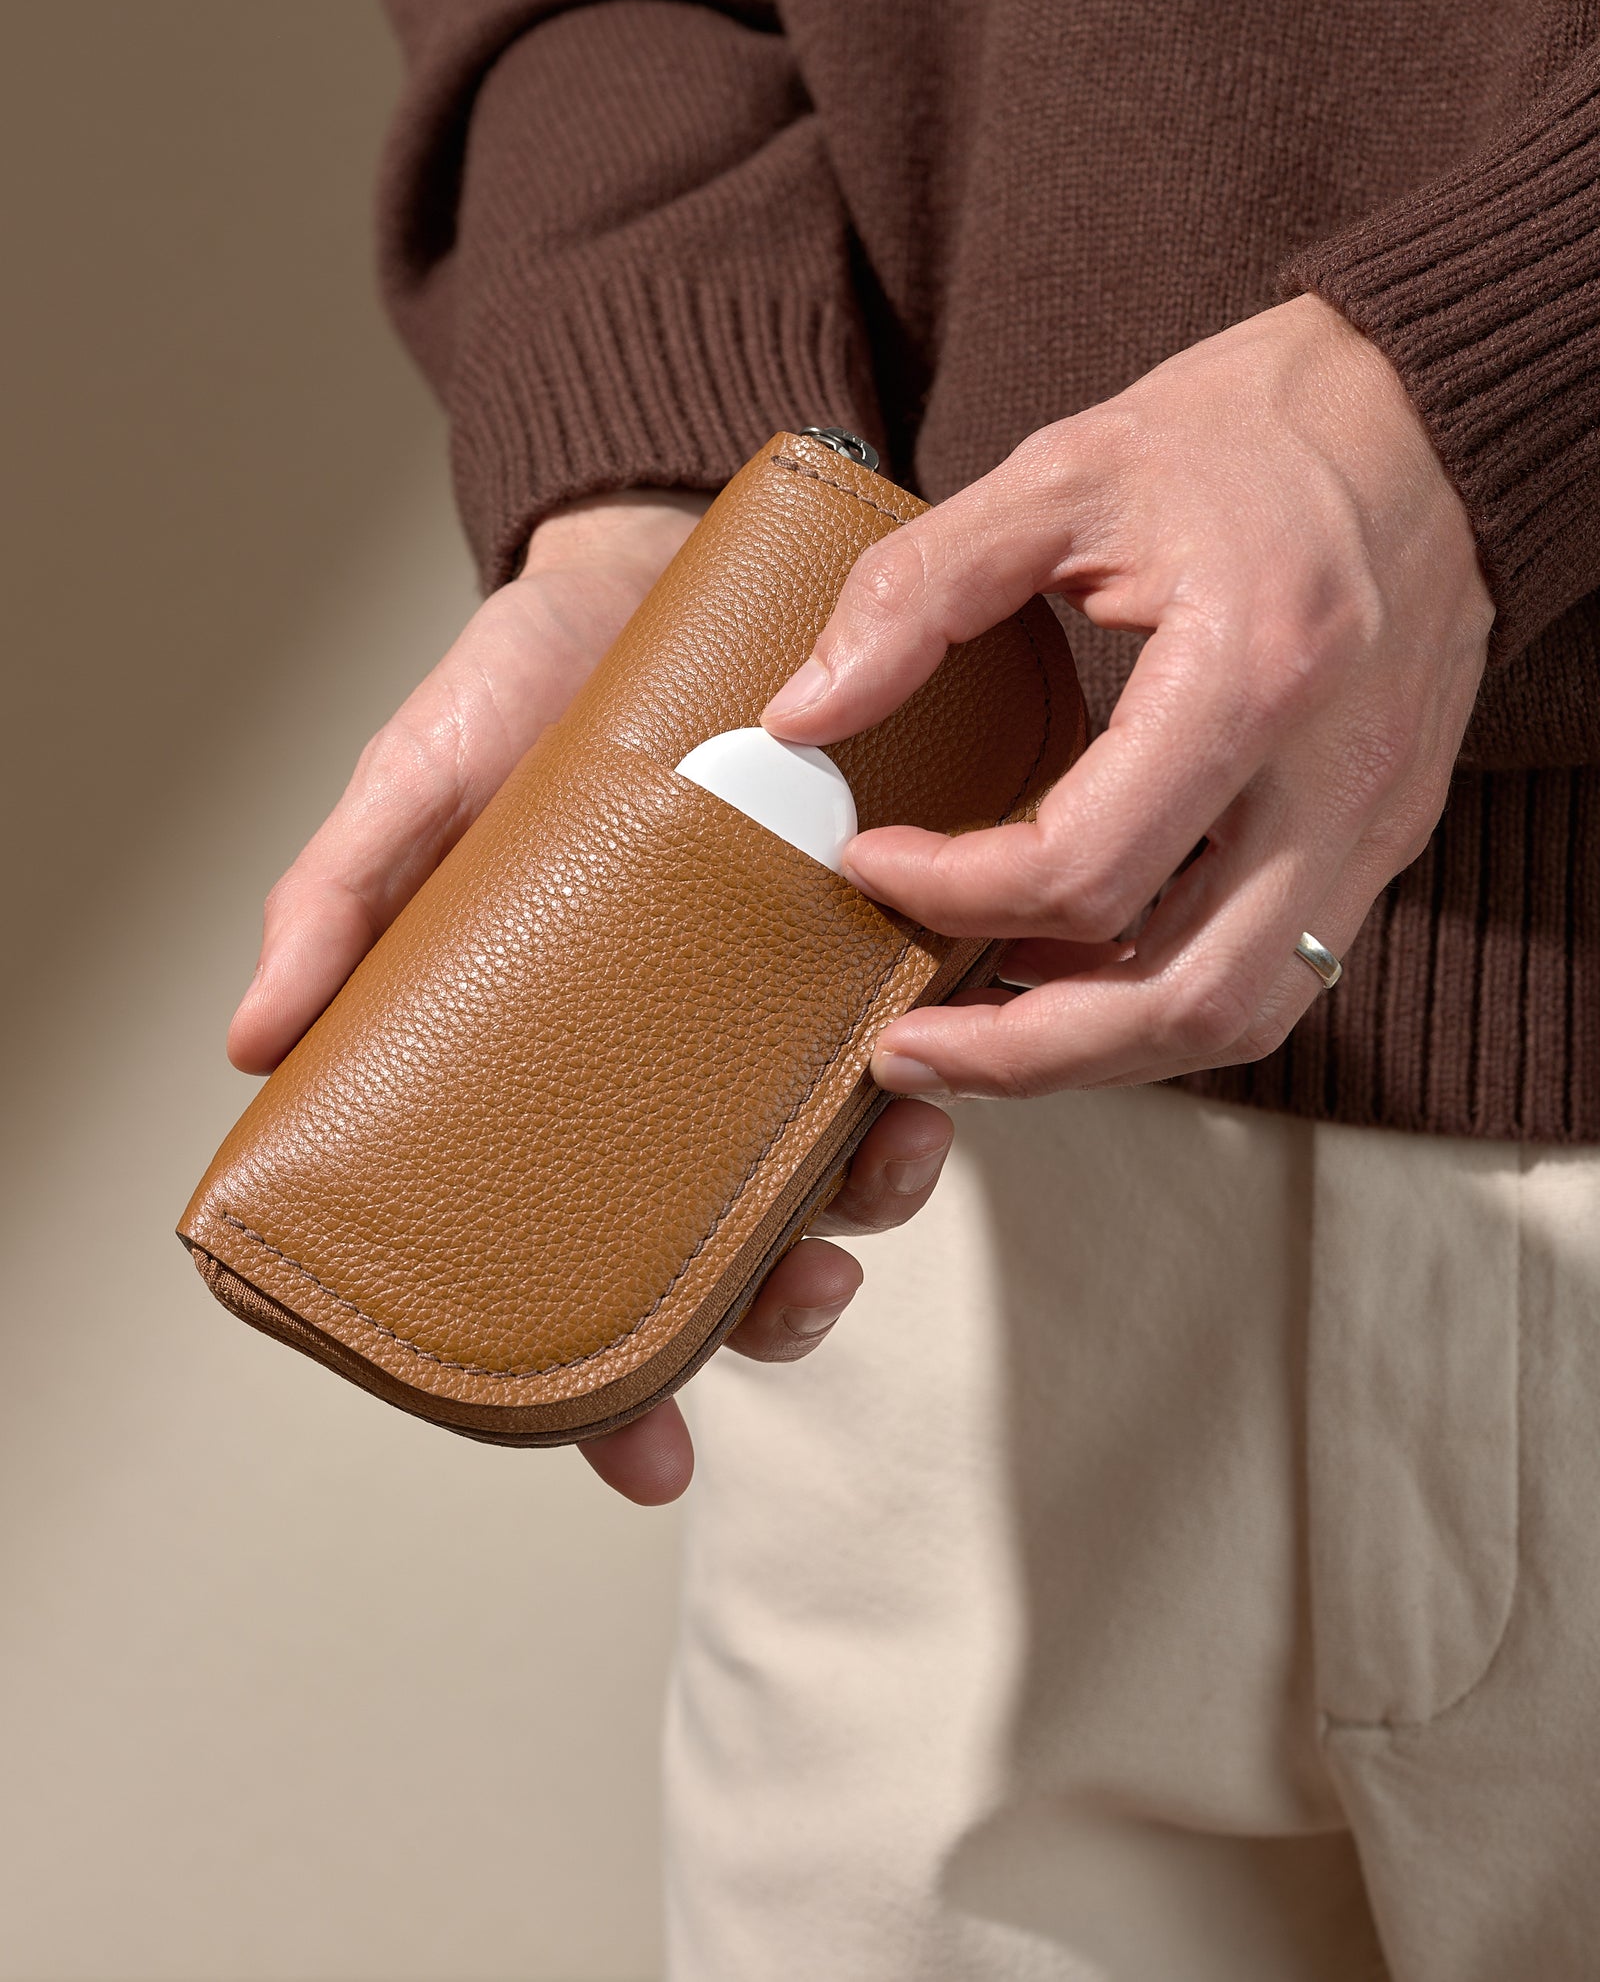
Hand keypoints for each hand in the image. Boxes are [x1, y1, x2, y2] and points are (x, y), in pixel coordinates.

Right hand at [228, 490, 953, 1503]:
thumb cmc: (519, 693)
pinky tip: (932, 1063)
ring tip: (881, 1158)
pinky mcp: (871, 927)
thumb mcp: (416, 791)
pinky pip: (919, 1033)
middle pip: (730, 1240)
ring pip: (836, 1158)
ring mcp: (782, 1006)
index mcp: (566, 1062)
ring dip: (866, 1196)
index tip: (647, 1462)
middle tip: (796, 1297)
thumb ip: (341, 904)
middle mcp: (681, 1059)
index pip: (582, 1253)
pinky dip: (935, 1069)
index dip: (610, 1379)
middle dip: (771, 1303)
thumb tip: (252, 1044)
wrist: (648, 569)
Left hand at [763, 294, 1493, 1098]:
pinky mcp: (1384, 837)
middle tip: (905, 1046)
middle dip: (1022, 1051)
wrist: (1429, 414)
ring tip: (980, 1028)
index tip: (868, 857)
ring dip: (1098, 1047)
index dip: (949, 891)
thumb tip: (805, 713)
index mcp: (1254, 676)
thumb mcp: (1063, 474)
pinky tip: (1074, 968)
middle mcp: (1337, 779)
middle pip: (1179, 1000)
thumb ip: (918, 592)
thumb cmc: (1253, 429)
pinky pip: (1277, 971)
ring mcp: (1377, 823)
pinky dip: (1162, 997)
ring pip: (1240, 1015)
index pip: (1084, 870)